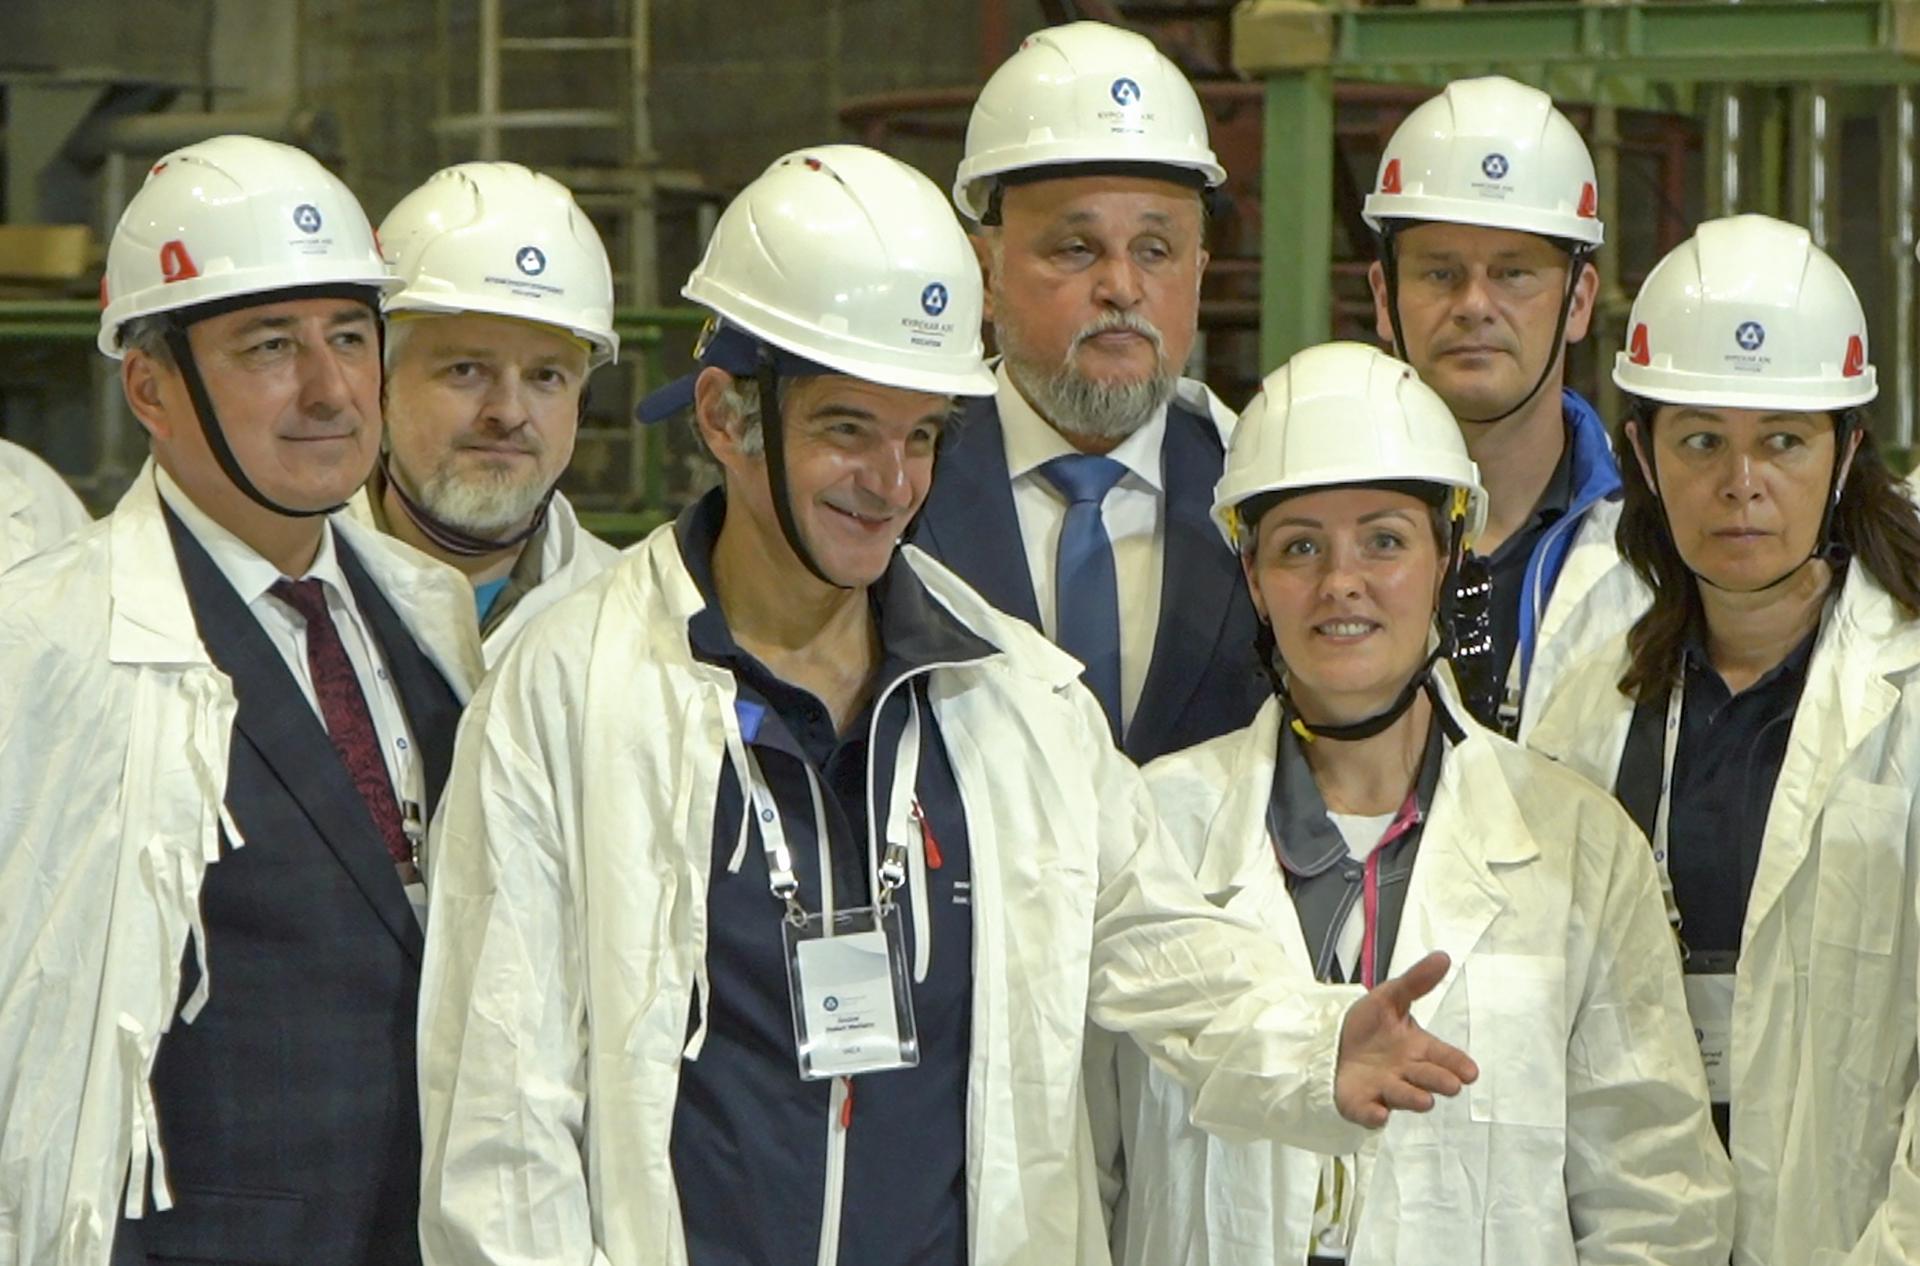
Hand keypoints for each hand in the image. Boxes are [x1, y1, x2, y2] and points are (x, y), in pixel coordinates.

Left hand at [1334, 950, 1477, 1127]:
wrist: (1329, 1041)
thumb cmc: (1368, 1025)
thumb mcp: (1389, 997)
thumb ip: (1416, 981)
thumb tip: (1443, 956)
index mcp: (1417, 1048)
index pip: (1443, 1056)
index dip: (1457, 1064)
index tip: (1470, 1072)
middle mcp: (1405, 1072)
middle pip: (1427, 1078)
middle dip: (1439, 1081)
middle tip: (1452, 1084)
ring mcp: (1383, 1090)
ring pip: (1403, 1096)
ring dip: (1413, 1098)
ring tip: (1425, 1101)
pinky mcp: (1360, 1103)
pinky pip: (1368, 1112)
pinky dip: (1373, 1115)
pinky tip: (1379, 1114)